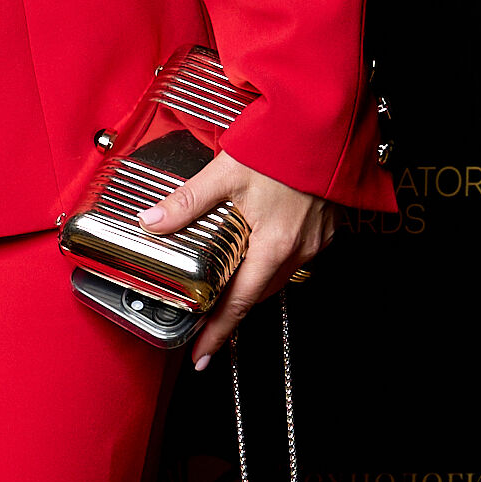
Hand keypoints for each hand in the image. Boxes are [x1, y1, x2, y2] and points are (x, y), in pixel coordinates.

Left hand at [135, 149, 331, 370]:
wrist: (329, 124)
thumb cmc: (283, 145)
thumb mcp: (226, 173)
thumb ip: (187, 201)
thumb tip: (151, 222)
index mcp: (272, 246)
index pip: (238, 304)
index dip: (218, 333)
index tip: (202, 357)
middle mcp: (297, 250)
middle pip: (258, 294)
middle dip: (232, 312)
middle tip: (207, 326)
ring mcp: (315, 240)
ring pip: (277, 276)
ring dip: (252, 285)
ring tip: (228, 289)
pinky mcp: (325, 226)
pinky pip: (295, 256)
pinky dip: (272, 261)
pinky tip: (259, 249)